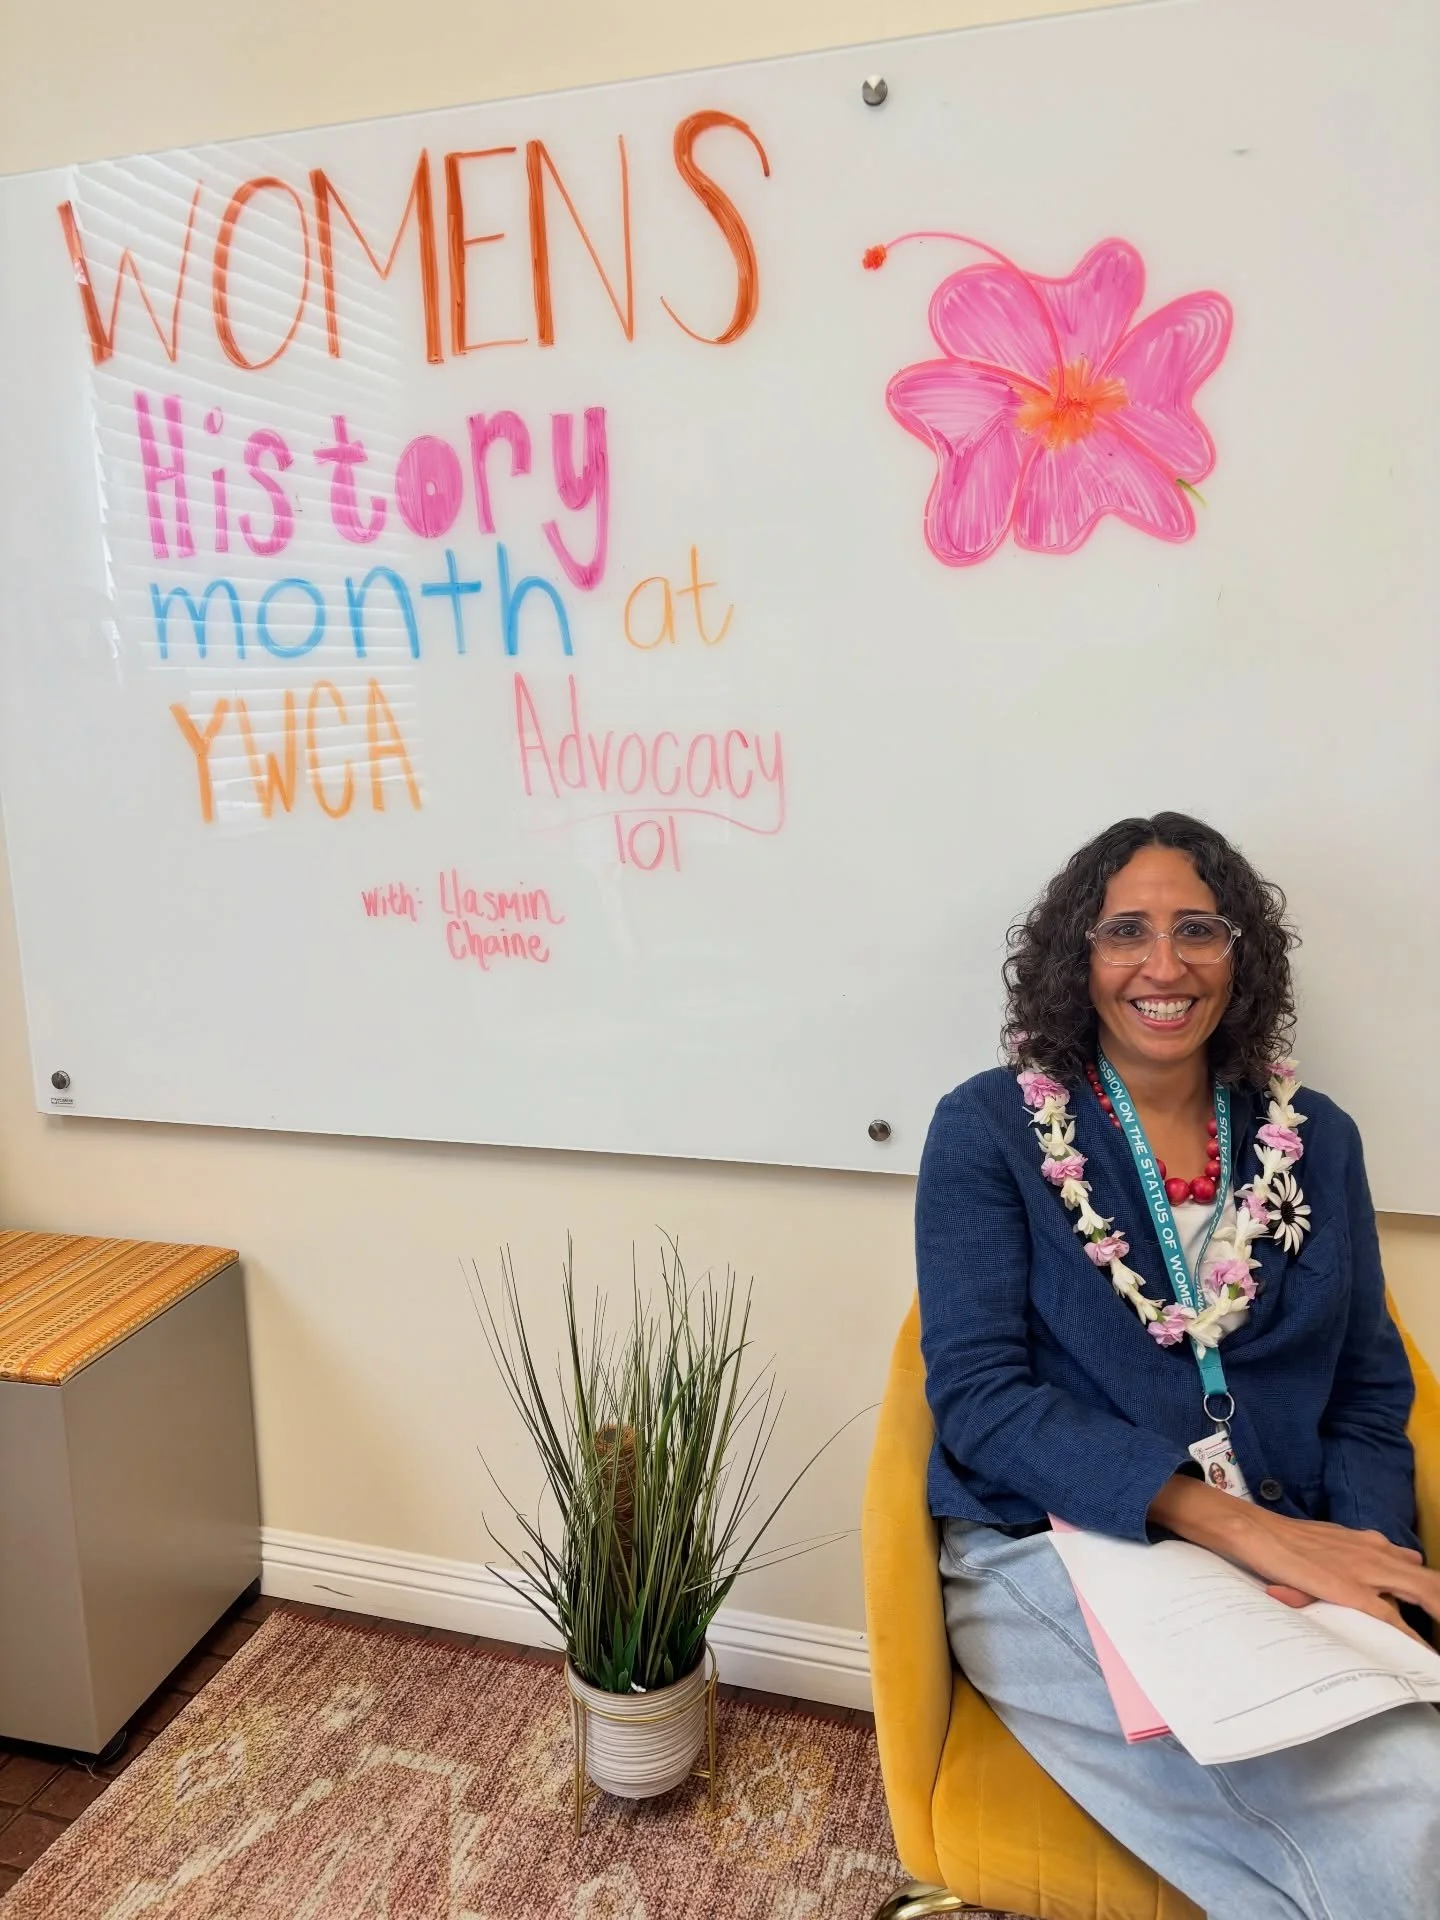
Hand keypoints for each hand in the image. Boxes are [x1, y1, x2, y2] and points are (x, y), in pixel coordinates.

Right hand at [1148, 1474, 1439, 1643]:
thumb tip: (1399, 1559)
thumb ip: (1362, 1550)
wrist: (1255, 1531)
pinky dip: (1411, 1639)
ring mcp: (1365, 1571)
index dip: (1430, 1593)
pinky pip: (1391, 1619)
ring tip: (1437, 1654)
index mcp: (1369, 1544)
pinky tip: (1422, 1656)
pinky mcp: (1351, 1590)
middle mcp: (1375, 1554)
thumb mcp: (1330, 1541)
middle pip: (1429, 1583)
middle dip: (1439, 1604)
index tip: (1434, 1614)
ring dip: (1437, 1614)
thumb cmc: (1286, 1540)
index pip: (1415, 1570)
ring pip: (1423, 1594)